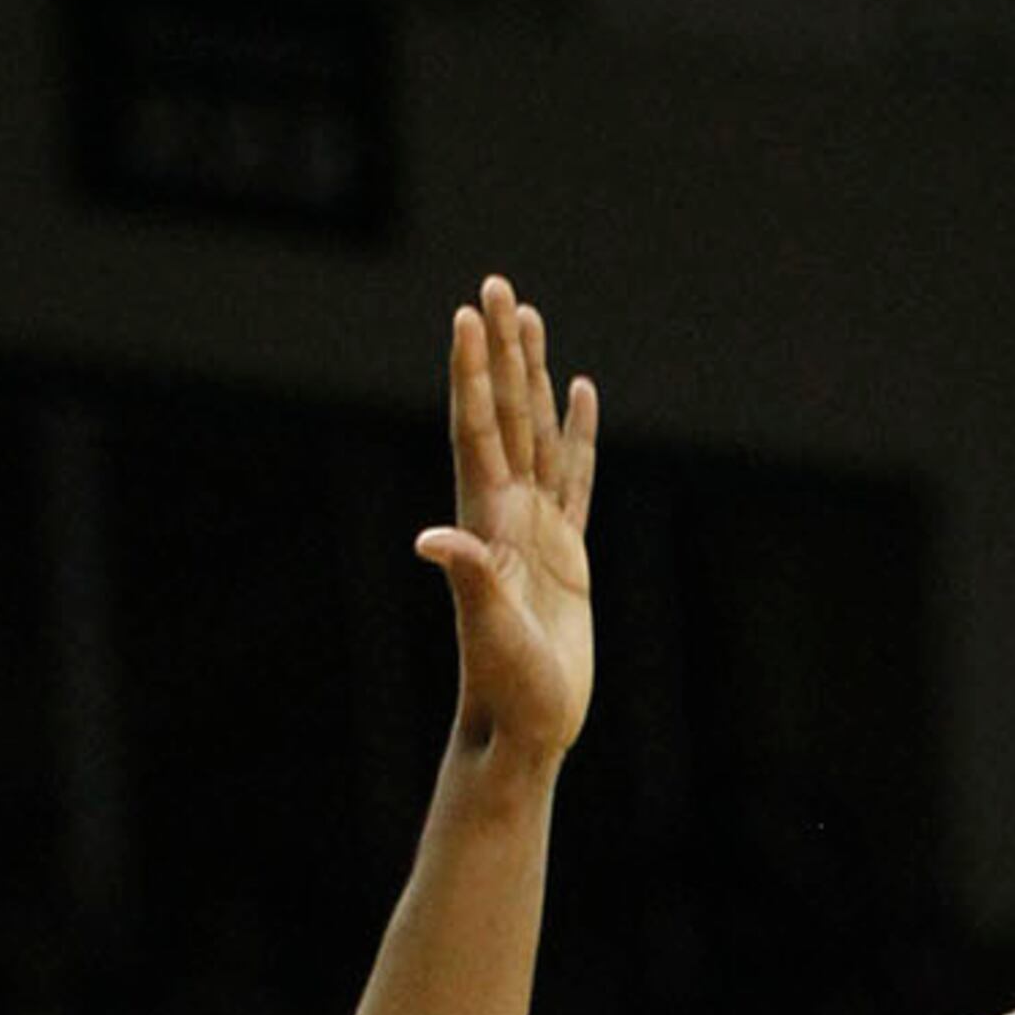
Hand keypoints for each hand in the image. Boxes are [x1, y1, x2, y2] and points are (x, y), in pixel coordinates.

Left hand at [418, 276, 598, 766]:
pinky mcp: (568, 551)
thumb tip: (433, 539)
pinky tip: (581, 393)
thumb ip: (470, 580)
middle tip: (497, 286)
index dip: (474, 372)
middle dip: (501, 350)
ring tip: (531, 317)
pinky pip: (576, 477)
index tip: (469, 315)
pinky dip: (578, 433)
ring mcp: (537, 528)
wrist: (526, 728)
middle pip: (505, 413)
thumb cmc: (507, 688)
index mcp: (486, 522)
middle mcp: (506, 513)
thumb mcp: (490, 633)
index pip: (478, 429)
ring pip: (536, 432)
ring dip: (533, 375)